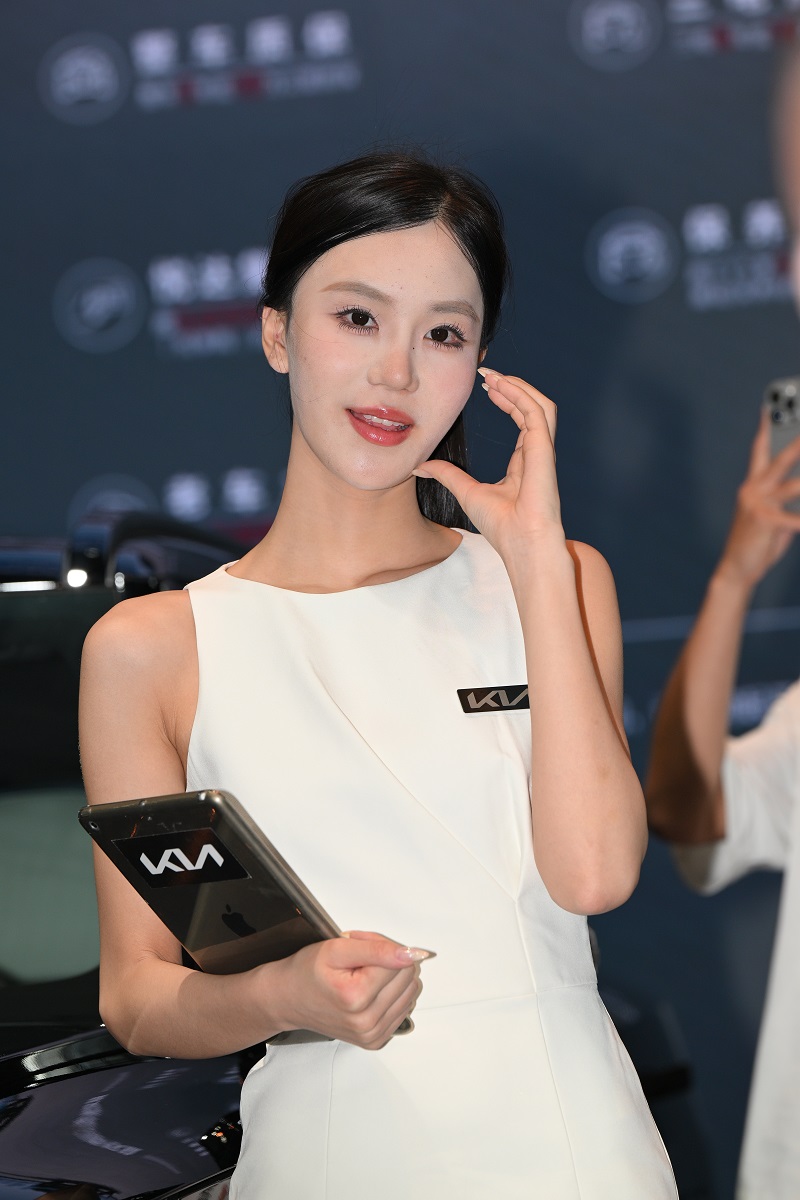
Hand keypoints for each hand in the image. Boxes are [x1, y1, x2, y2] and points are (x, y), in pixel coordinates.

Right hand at [269, 931, 428, 1049]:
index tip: (360, 947)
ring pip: (410, 992)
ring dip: (390, 978)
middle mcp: (366, 1022)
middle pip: (407, 977)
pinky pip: (404, 1009)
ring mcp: (372, 1034)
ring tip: (362, 975)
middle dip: (388, 961)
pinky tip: (369, 991)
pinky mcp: (376, 1040)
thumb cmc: (307, 972)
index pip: (399, 961)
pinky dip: (390, 995)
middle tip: (359, 961)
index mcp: (356, 998)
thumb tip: (409, 954)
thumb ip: (376, 948)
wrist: (289, 998)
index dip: (379, 946)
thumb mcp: (336, 948)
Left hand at [414, 370, 562, 558]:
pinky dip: (521, 395)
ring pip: (540, 405)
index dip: (506, 400)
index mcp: (525, 461)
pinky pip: (537, 412)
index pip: (522, 420)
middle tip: (486, 374)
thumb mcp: (466, 491)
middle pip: (531, 407)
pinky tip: (501, 386)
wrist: (522, 544)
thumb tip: (418, 465)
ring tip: (494, 376)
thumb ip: (447, 475)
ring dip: (518, 386)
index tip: (486, 388)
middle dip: (511, 387)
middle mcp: (537, 452)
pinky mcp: (545, 450)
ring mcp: (544, 450)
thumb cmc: (502, 526)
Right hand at [717, 409, 799, 591]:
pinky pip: (793, 519)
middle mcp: (752, 490)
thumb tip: (799, 490)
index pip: (758, 450)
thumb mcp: (773, 518)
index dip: (764, 427)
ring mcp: (757, 505)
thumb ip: (785, 502)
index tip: (768, 407)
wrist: (736, 570)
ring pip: (792, 487)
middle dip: (797, 444)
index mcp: (752, 486)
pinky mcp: (764, 521)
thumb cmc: (756, 544)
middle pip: (780, 460)